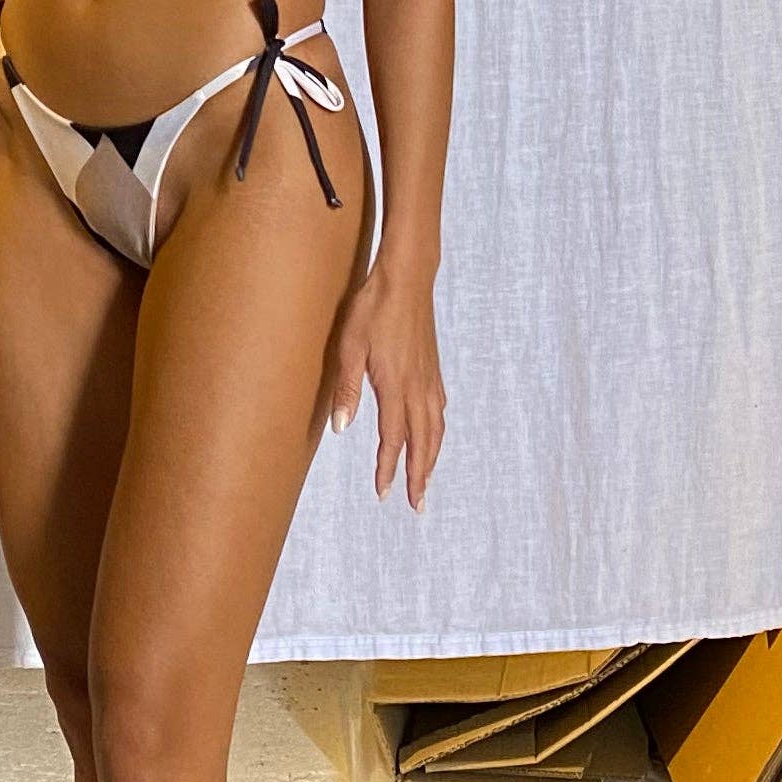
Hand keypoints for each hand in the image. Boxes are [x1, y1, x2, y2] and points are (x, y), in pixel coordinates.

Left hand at [321, 260, 445, 508]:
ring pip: (435, 428)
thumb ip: (346, 388)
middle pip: (423, 441)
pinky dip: (437, 432)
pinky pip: (439, 409)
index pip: (394, 438)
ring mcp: (430, 377)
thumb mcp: (349, 346)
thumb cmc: (373, 308)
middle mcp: (418, 386)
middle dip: (420, 475)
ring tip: (426, 480)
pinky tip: (433, 435)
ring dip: (432, 458)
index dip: (388, 468)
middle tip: (416, 504)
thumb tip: (342, 429)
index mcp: (395, 385)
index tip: (384, 493)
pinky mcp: (433, 367)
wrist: (406, 278)